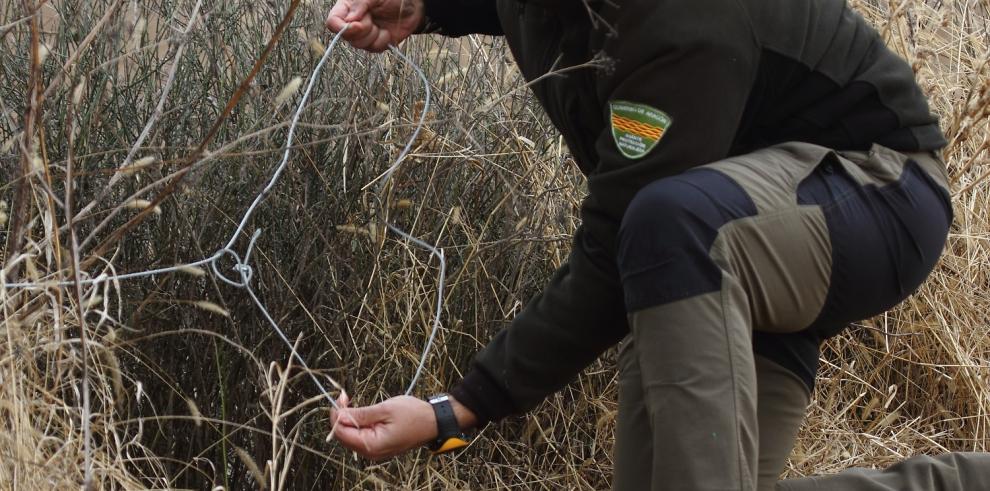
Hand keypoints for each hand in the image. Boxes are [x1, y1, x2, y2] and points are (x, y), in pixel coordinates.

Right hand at [325, 0, 423, 52]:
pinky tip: (386, 31)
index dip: (341, 27)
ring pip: (360, 44)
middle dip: (364, 28)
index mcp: (347, 8)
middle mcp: (352, 23)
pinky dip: (383, 40)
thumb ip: (360, 4)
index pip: (333, 22)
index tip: (356, 25)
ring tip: (380, 23)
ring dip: (373, 34)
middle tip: (373, 17)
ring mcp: (363, 35)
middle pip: (347, 36)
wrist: (411, 7)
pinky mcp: (375, 44)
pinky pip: (374, 48)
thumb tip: (349, 20)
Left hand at [330, 392, 478, 459]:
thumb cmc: (414, 415)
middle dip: (341, 416)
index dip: (336, 415)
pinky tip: (360, 411)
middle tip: (344, 396)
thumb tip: (339, 415)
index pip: (341, 433)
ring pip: (350, 435)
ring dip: (348, 418)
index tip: (340, 397)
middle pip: (343, 435)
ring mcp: (374, 450)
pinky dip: (357, 422)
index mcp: (372, 445)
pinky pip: (360, 435)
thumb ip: (360, 414)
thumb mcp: (385, 410)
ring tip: (350, 401)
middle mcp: (371, 452)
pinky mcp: (378, 445)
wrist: (434, 422)